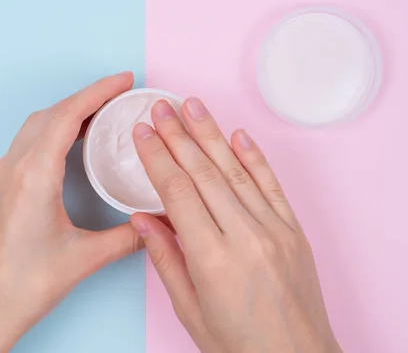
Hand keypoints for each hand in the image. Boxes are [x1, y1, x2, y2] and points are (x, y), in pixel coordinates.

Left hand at [0, 72, 143, 352]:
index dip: (98, 92)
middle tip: (120, 95)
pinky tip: (71, 142)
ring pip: (37, 126)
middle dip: (87, 98)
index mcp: (33, 176)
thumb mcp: (85, 258)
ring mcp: (3, 176)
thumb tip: (158, 221)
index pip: (67, 116)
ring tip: (100, 114)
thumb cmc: (25, 284)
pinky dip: (53, 131)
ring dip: (68, 113)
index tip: (124, 80)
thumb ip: (128, 236)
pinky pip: (28, 143)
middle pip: (51, 114)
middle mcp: (13, 168)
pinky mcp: (1, 187)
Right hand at [130, 98, 341, 352]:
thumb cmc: (238, 344)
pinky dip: (253, 157)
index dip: (157, 157)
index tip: (141, 133)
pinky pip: (270, 185)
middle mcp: (245, 236)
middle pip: (204, 172)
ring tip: (192, 105)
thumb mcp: (189, 308)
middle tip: (161, 106)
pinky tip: (237, 134)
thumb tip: (141, 218)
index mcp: (212, 259)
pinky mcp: (292, 230)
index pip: (177, 192)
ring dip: (211, 134)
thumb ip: (165, 258)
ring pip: (235, 171)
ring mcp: (273, 229)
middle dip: (177, 134)